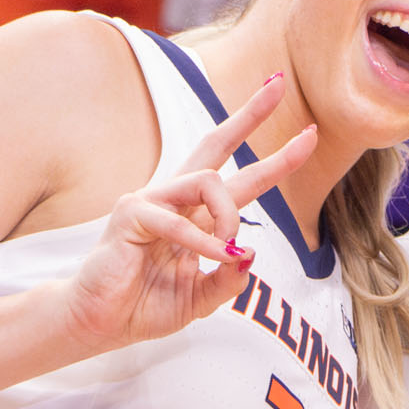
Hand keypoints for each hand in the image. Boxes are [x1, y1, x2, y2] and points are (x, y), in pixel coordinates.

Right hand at [57, 73, 317, 350]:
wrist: (99, 325)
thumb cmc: (143, 307)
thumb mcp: (201, 298)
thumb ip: (227, 279)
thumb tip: (250, 255)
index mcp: (195, 216)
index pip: (238, 178)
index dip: (276, 159)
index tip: (310, 136)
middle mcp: (175, 199)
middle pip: (216, 143)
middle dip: (250, 114)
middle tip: (277, 83)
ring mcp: (151, 201)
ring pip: (209, 181)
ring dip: (230, 216)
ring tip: (229, 247)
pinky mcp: (132, 214)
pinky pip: (180, 220)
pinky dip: (204, 243)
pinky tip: (217, 257)